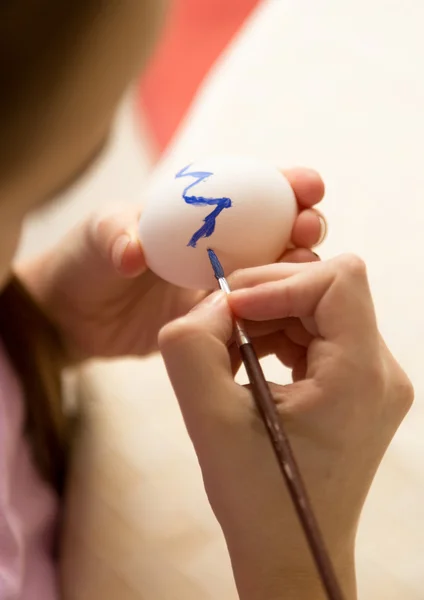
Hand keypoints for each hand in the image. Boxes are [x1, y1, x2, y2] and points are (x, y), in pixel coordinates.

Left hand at [18, 168, 325, 359]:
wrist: (74, 316)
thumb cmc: (84, 263)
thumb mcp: (94, 238)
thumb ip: (114, 235)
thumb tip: (133, 251)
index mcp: (197, 211)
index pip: (251, 189)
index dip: (286, 184)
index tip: (308, 186)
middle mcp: (218, 243)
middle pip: (277, 228)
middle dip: (305, 223)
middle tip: (308, 230)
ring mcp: (221, 281)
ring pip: (274, 270)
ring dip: (297, 267)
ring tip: (303, 270)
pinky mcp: (218, 316)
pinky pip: (254, 310)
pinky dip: (275, 308)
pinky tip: (287, 313)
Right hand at [158, 256, 412, 599]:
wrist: (290, 552)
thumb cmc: (257, 499)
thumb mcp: (209, 420)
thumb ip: (193, 346)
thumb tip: (211, 303)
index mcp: (360, 375)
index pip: (337, 280)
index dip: (279, 283)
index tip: (233, 310)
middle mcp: (381, 371)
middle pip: (328, 288)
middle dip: (268, 295)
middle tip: (221, 325)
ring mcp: (374, 380)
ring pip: (321, 307)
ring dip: (269, 315)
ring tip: (231, 349)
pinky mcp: (358, 387)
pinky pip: (320, 334)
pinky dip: (280, 335)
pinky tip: (249, 361)